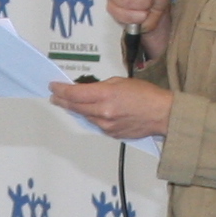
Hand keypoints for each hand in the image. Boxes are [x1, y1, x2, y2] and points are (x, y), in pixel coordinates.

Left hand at [53, 77, 173, 141]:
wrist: (161, 114)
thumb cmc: (146, 96)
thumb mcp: (120, 82)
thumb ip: (100, 87)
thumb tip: (86, 90)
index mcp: (105, 95)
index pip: (74, 94)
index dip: (61, 90)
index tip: (53, 86)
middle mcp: (103, 112)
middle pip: (75, 107)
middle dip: (62, 100)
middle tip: (55, 96)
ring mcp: (106, 125)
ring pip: (85, 116)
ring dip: (78, 109)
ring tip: (72, 102)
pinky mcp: (111, 133)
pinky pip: (96, 124)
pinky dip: (93, 117)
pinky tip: (96, 112)